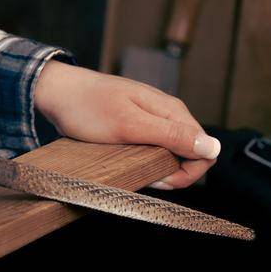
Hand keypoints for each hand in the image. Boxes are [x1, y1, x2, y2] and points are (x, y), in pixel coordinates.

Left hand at [32, 60, 219, 188]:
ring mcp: (152, 118)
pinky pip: (155, 148)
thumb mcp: (130, 125)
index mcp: (171, 110)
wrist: (56, 92)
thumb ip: (171, 135)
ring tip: (132, 166)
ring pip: (172, 153)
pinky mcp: (138, 125)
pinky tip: (128, 160)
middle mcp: (167, 113)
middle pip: (191, 153)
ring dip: (159, 168)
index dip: (189, 172)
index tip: (162, 180)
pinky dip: (146, 160)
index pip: (206, 149)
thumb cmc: (88, 106)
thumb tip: (214, 147)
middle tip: (145, 177)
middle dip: (174, 173)